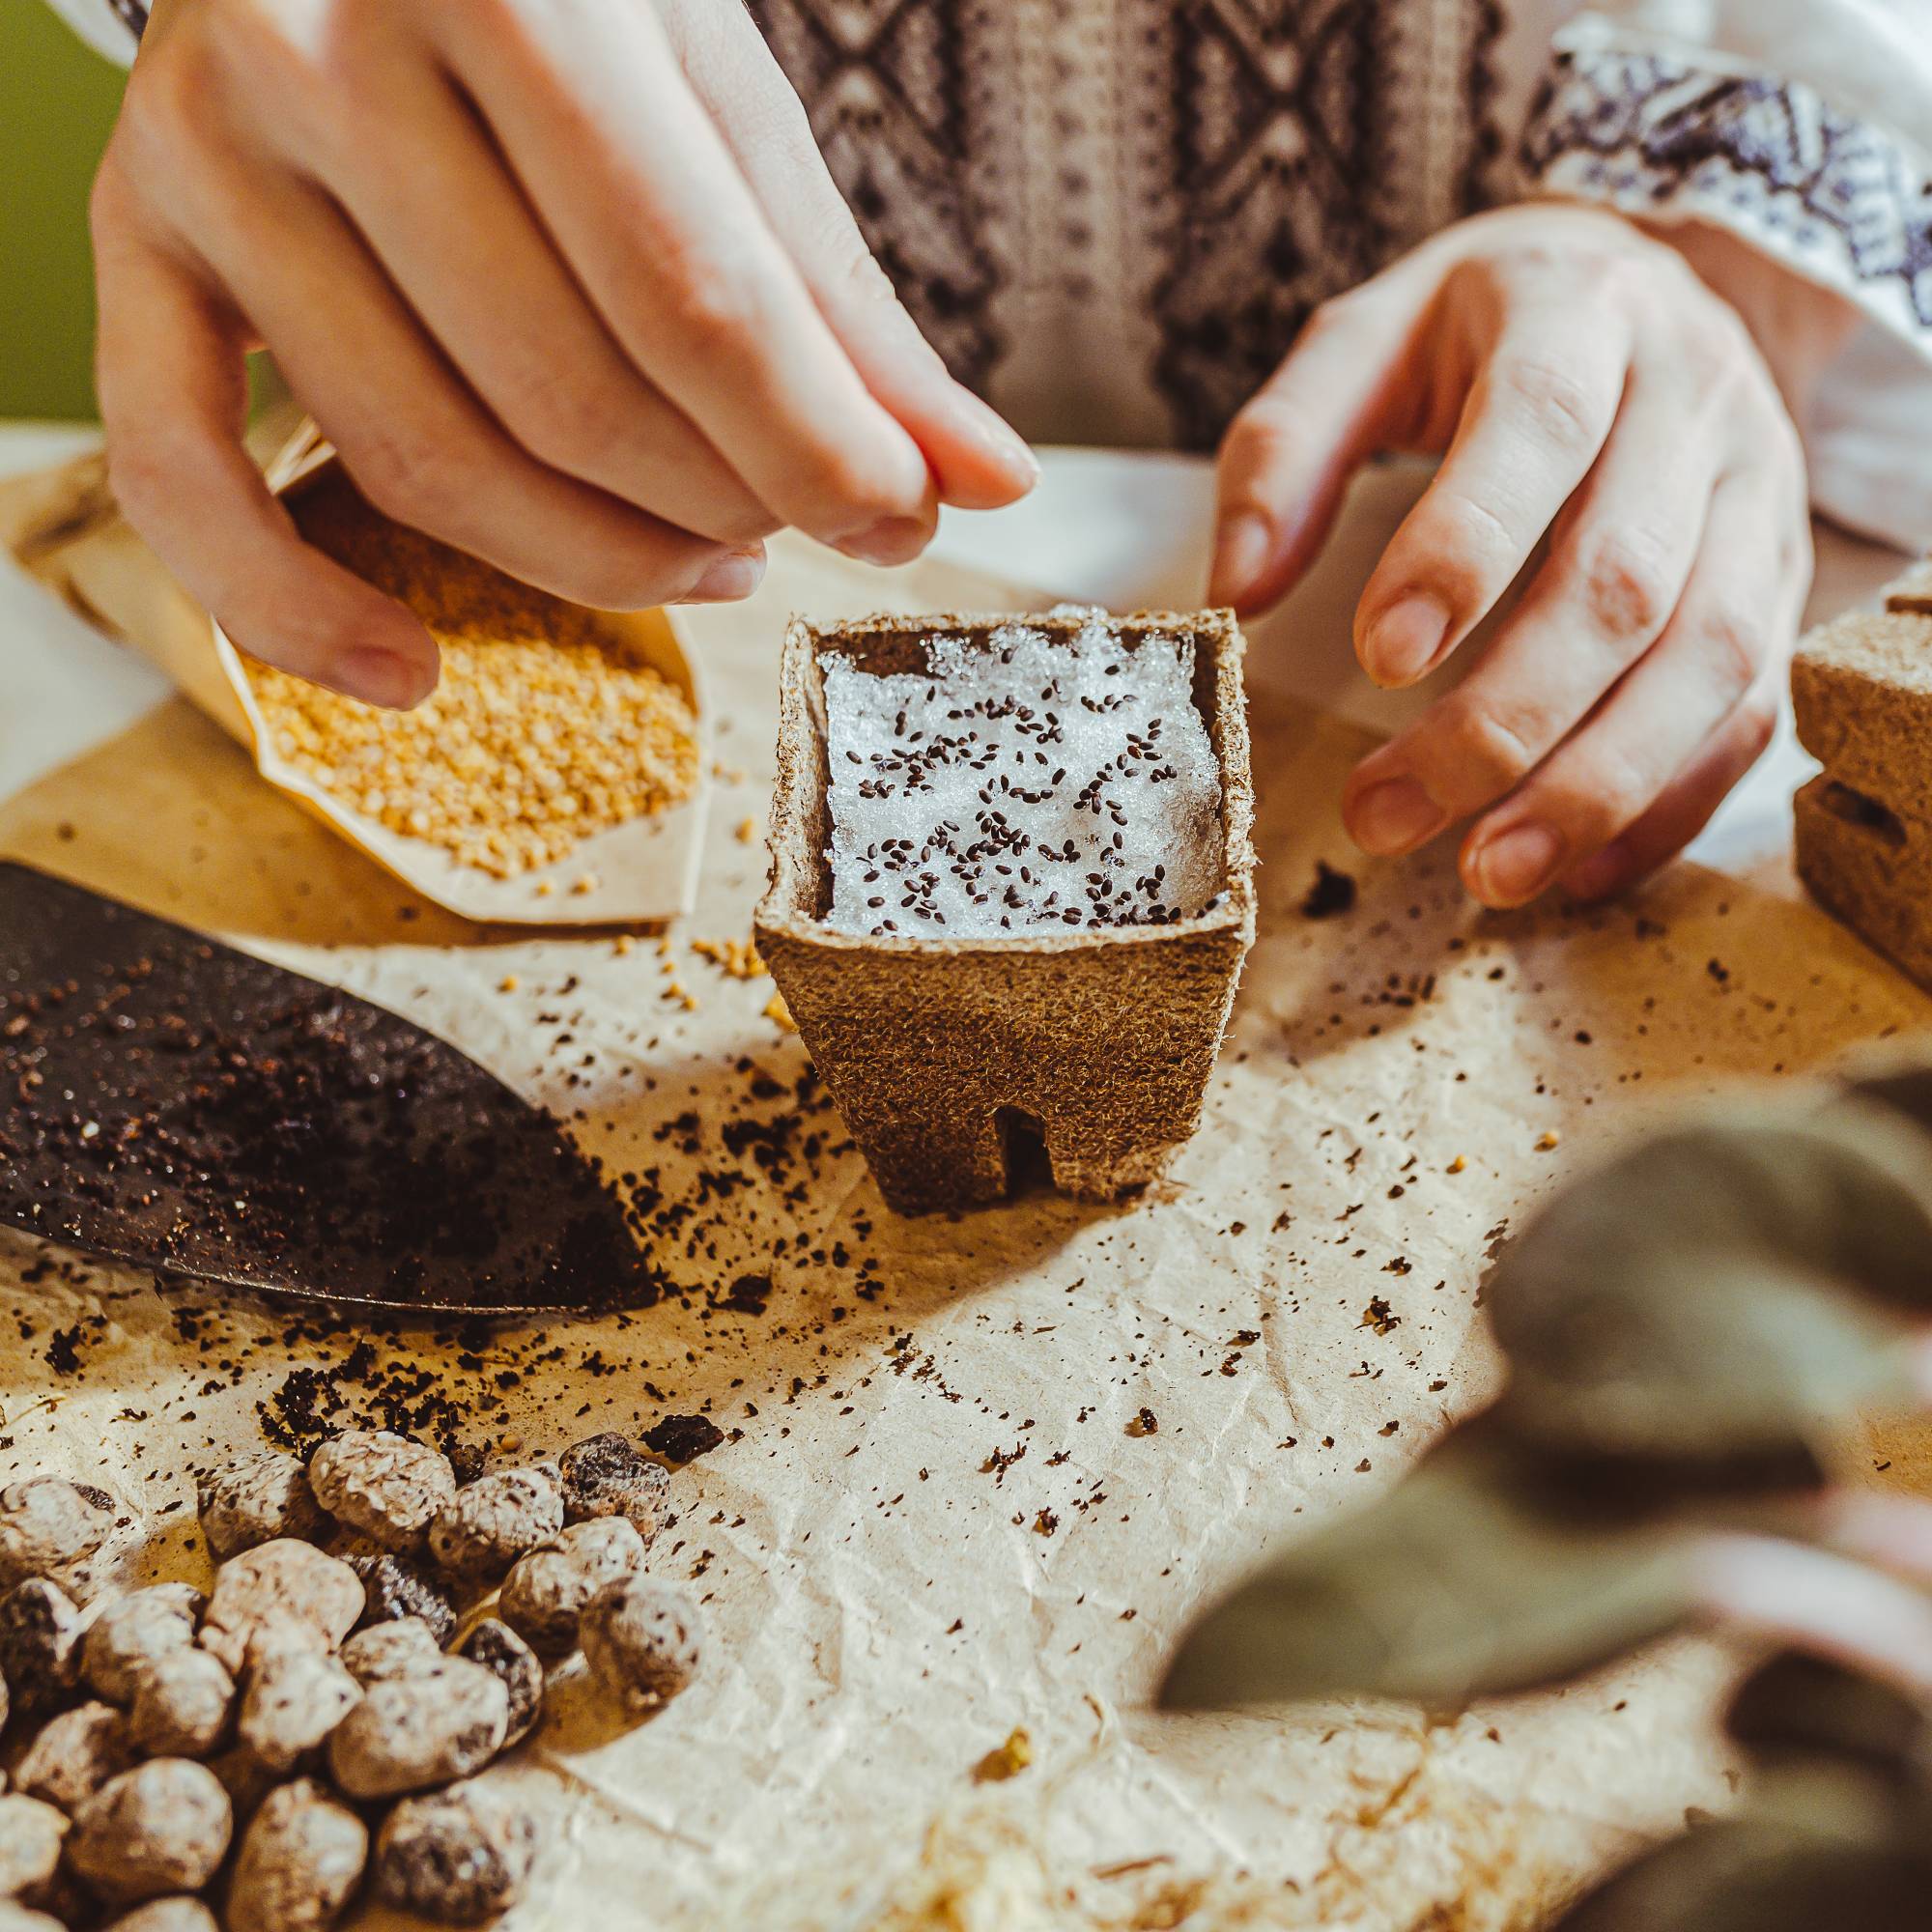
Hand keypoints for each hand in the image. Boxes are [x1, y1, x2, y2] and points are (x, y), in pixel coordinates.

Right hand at [91, 0, 1037, 706]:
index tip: (901, 520)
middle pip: (567, 399)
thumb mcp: (718, 93)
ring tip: (709, 554)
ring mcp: (208, 156)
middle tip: (801, 522)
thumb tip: (983, 477)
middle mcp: (323, 49)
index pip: (691, 294)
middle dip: (726, 504)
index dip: (815, 447)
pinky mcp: (132, 243)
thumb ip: (840, 293)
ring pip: (427, 464)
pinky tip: (412, 671)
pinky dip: (291, 612)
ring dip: (598, 562)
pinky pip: (184, 480)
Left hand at [1211, 205, 1847, 905]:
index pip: (1538, 426)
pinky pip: (1750, 709)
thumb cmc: (1482, 329)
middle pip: (1621, 578)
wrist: (1649, 286)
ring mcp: (1756, 496)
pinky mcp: (1780, 581)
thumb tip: (1233, 590)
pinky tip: (1577, 871)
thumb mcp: (1368, 338)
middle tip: (1387, 816)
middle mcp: (1694, 400)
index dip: (1466, 548)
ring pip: (1709, 659)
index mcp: (1579, 315)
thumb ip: (1287, 450)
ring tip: (1487, 876)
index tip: (1380, 660)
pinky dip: (1669, 805)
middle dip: (1504, 717)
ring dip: (1596, 786)